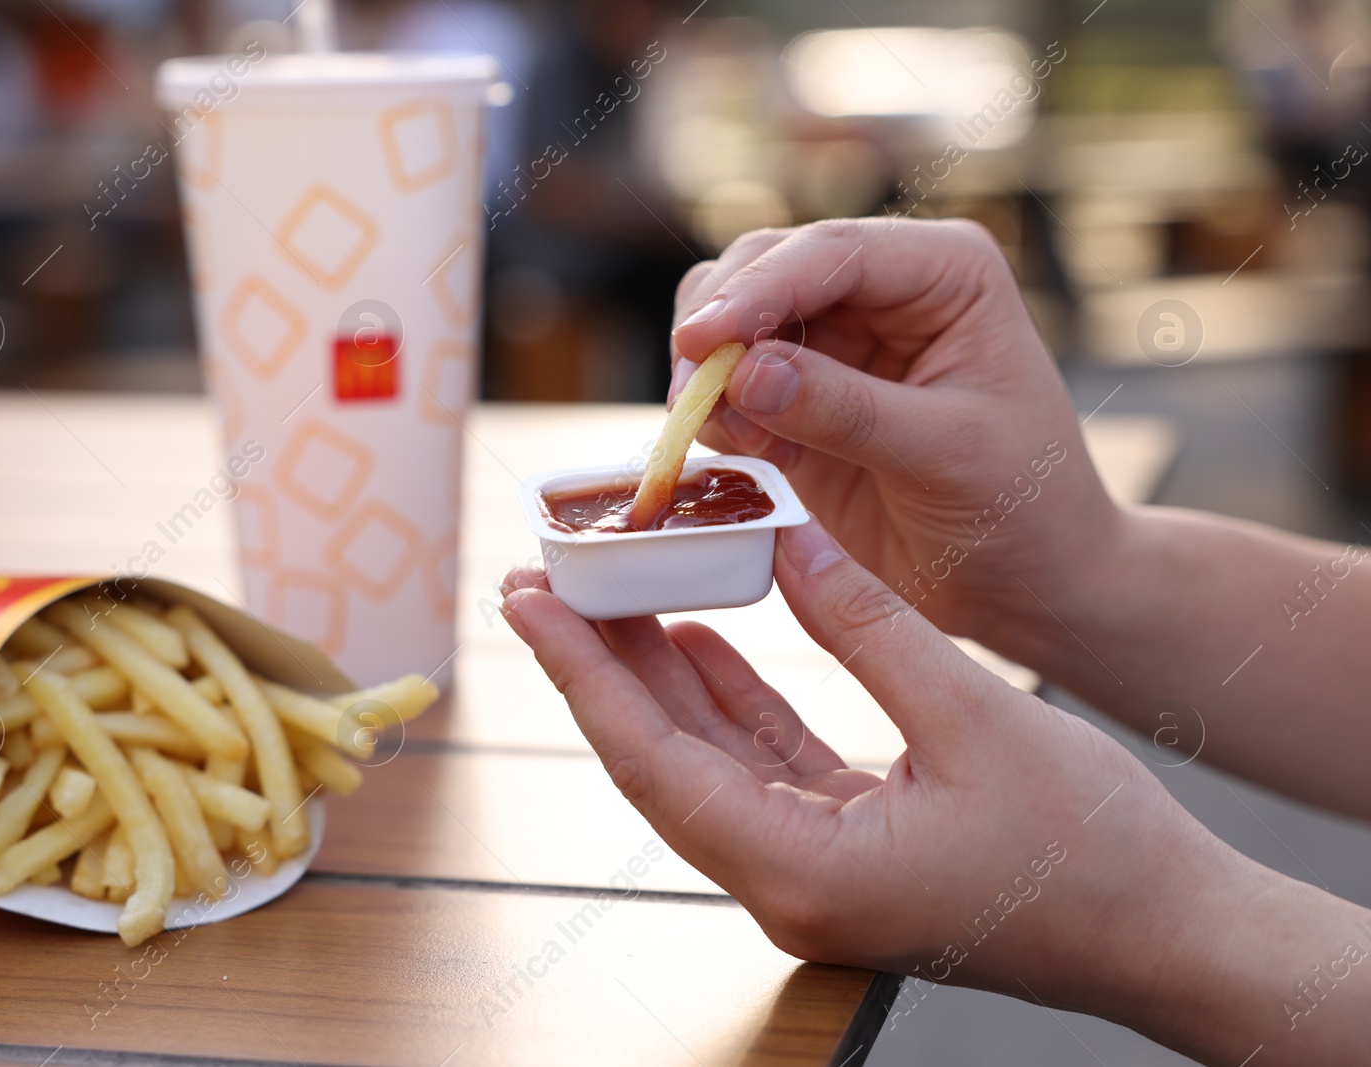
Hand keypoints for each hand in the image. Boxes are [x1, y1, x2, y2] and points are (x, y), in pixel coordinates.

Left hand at [499, 518, 1333, 1063]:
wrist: (1168, 932)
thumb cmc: (1088, 849)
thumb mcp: (972, 714)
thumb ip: (865, 624)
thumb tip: (781, 538)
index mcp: (801, 871)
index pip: (653, 760)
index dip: (586, 675)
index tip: (531, 604)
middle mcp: (786, 881)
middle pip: (660, 759)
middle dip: (600, 668)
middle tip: (544, 583)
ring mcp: (813, 866)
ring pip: (704, 758)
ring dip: (658, 676)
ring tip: (610, 590)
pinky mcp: (844, 845)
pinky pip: (760, 763)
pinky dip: (728, 697)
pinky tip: (699, 634)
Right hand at [669, 218, 1118, 642]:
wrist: (1022, 583)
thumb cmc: (1019, 507)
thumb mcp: (946, 454)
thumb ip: (847, 410)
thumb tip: (744, 373)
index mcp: (943, 271)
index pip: (833, 252)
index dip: (758, 289)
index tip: (699, 340)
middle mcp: (882, 289)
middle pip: (764, 266)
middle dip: (718, 325)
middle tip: (690, 396)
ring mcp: (834, 342)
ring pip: (731, 318)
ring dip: (706, 369)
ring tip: (720, 432)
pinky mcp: (797, 398)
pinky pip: (727, 384)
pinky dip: (713, 412)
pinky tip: (741, 454)